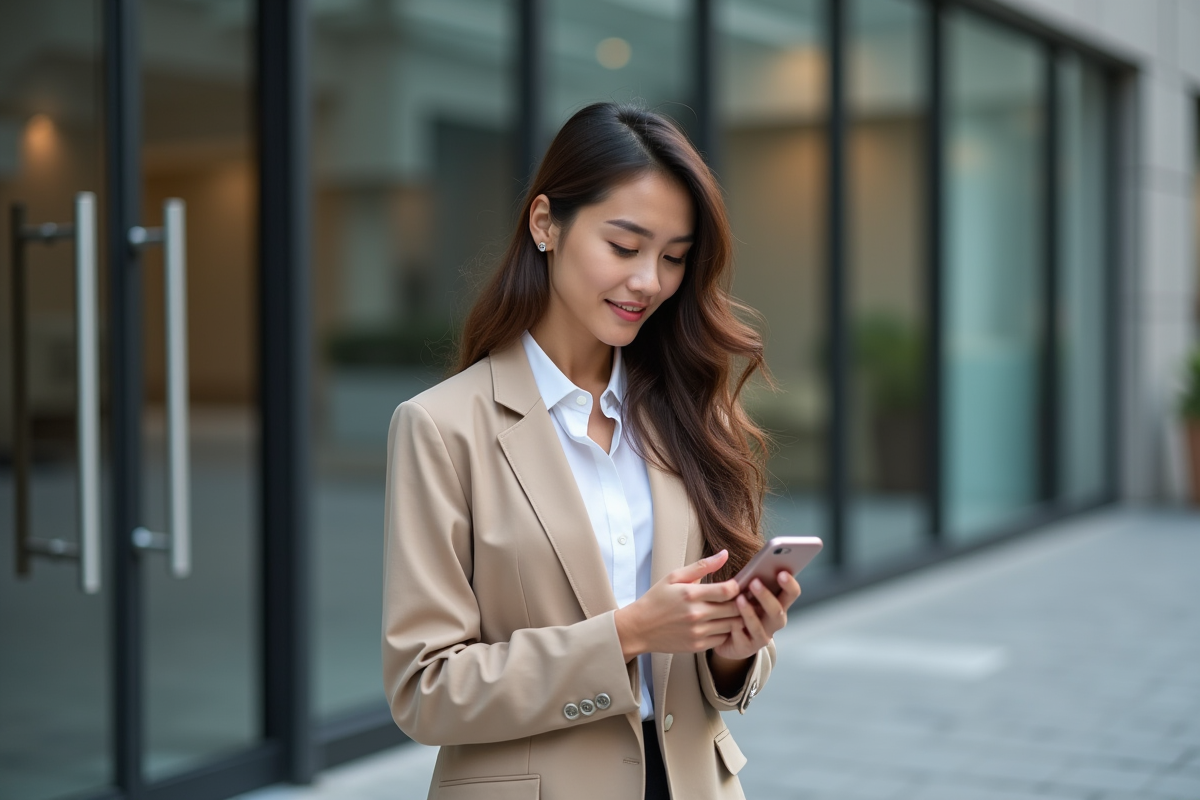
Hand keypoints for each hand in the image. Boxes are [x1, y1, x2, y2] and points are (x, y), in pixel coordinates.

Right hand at [614, 550, 741, 659]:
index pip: (728, 590)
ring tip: (734, 610)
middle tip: (743, 598)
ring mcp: (697, 632)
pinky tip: (722, 624)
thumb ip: (702, 566)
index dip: (739, 587)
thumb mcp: (674, 577)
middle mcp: (696, 614)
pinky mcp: (697, 646)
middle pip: (735, 609)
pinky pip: (723, 639)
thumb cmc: (656, 599)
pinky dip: (726, 632)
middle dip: (742, 602)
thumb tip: (725, 554)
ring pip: (732, 626)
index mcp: (691, 594)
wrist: (639, 628)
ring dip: (737, 618)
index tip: (738, 585)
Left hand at [710, 571, 800, 662]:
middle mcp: (774, 622)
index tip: (782, 572)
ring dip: (749, 612)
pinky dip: (737, 630)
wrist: (726, 637)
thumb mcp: (746, 592)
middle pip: (778, 610)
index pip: (791, 594)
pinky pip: (743, 639)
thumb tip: (752, 562)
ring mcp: (762, 636)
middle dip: (766, 596)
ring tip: (739, 599)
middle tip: (755, 582)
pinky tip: (730, 622)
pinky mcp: (747, 648)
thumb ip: (752, 580)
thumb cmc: (739, 608)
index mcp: (778, 604)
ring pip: (759, 626)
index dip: (790, 584)